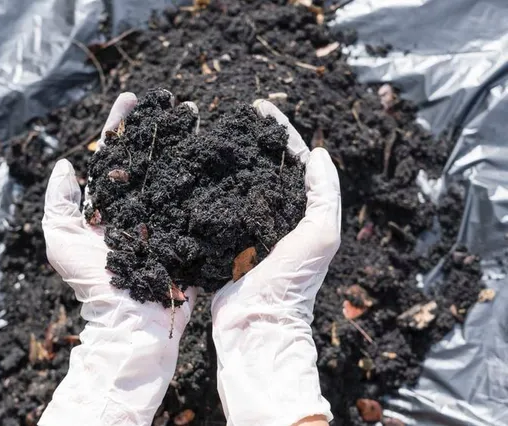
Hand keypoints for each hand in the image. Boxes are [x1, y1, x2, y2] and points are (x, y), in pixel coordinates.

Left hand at [39, 93, 196, 425]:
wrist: (132, 323)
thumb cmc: (95, 286)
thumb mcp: (63, 242)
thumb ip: (60, 203)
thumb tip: (66, 165)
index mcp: (108, 203)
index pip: (114, 154)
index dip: (122, 124)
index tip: (132, 98)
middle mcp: (138, 205)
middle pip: (150, 156)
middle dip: (162, 126)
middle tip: (178, 101)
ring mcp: (165, 217)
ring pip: (176, 171)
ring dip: (187, 142)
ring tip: (200, 117)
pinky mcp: (187, 233)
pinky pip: (197, 200)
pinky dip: (207, 176)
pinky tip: (217, 153)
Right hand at [211, 100, 340, 425]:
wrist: (256, 326)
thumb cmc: (293, 283)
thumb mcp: (321, 236)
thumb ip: (325, 195)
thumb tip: (321, 153)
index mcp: (299, 210)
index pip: (292, 158)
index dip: (278, 130)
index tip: (260, 106)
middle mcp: (272, 213)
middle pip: (260, 165)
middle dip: (247, 138)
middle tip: (227, 114)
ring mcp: (244, 226)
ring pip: (233, 182)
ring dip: (222, 158)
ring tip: (205, 133)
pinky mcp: (219, 240)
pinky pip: (210, 206)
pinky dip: (202, 186)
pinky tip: (188, 168)